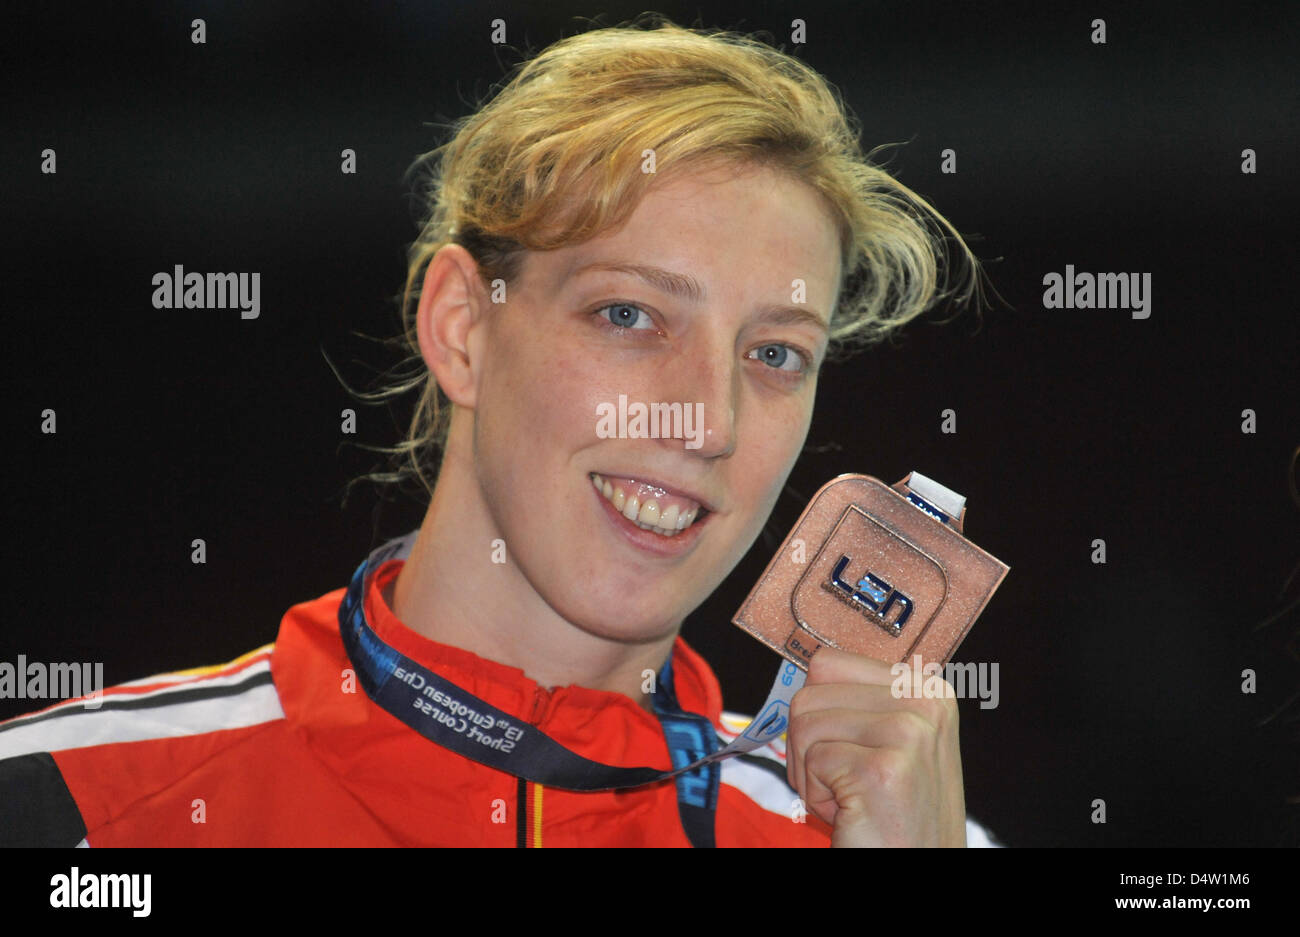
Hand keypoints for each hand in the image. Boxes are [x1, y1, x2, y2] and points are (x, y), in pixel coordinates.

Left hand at [786, 648, 966, 846]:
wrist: (916, 868)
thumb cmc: (891, 812)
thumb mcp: (887, 740)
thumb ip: (858, 700)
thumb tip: (810, 666)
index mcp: (925, 687)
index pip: (826, 664)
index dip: (816, 712)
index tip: (844, 749)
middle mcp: (924, 701)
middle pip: (808, 693)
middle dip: (807, 745)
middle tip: (843, 781)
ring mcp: (908, 732)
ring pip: (803, 725)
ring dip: (811, 773)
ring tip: (851, 797)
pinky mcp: (883, 769)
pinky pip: (811, 762)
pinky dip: (818, 797)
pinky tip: (854, 813)